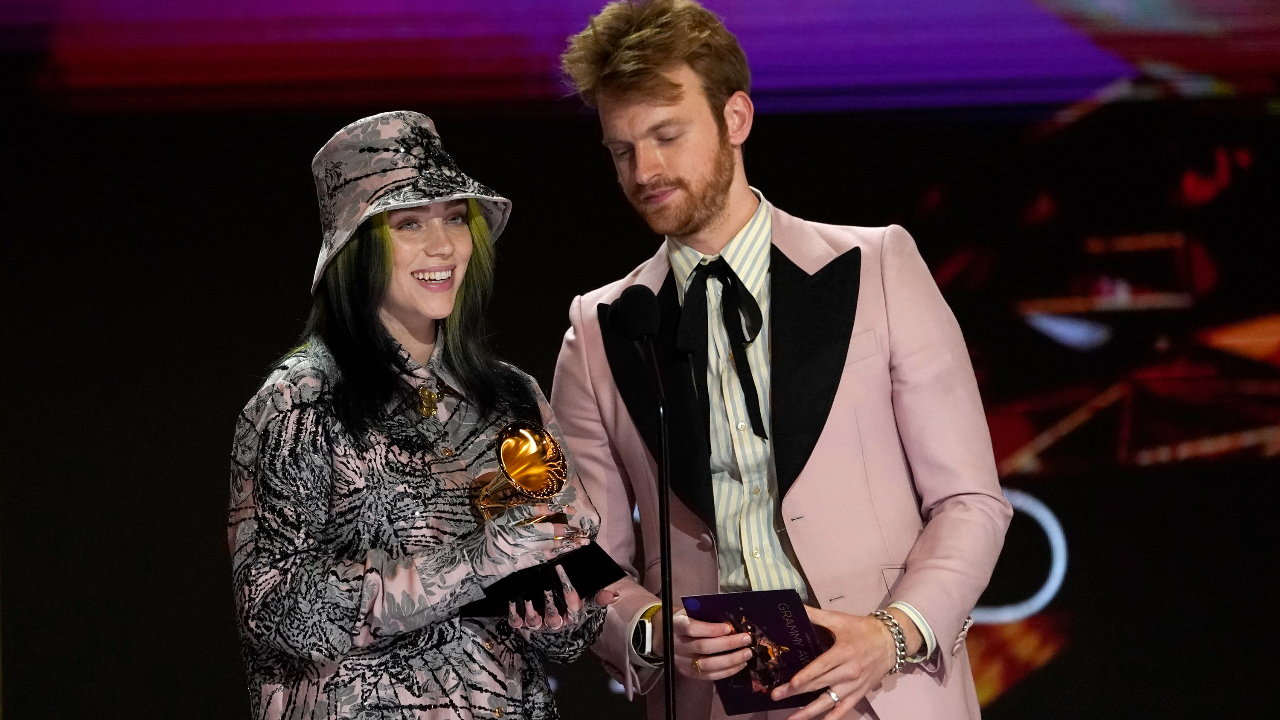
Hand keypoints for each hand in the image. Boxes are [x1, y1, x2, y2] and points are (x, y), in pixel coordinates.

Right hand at [481, 503, 590, 581]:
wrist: (472, 562)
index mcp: (507, 521)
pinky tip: (567, 552)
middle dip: (567, 532)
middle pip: (546, 532)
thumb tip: (543, 510)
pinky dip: (556, 554)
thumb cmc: (485, 538)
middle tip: (583, 531)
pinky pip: (542, 558)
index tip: (570, 509)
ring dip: (567, 544)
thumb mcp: (499, 521)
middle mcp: (515, 536)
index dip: (554, 509)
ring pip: (548, 546)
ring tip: (583, 542)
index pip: (535, 512)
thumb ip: (519, 515)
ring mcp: (519, 551)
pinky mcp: (521, 564)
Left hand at [509, 564, 618, 631]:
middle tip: (546, 587)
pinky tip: (513, 601)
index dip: (568, 589)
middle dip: (550, 604)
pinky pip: (517, 622)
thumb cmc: (567, 604)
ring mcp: (538, 624)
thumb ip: (596, 598)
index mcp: (571, 615)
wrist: (548, 618)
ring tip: (529, 597)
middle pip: (554, 618)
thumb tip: (613, 594)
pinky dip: (514, 613)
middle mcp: (555, 622)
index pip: (572, 605)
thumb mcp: (583, 602)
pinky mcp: (522, 624)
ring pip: (535, 622)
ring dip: (532, 612)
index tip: (560, 567)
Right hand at [654, 610, 754, 680]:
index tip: (729, 627)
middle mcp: (677, 646)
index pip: (692, 628)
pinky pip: (710, 676)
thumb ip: (705, 615)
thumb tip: (732, 619)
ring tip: (747, 653)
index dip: (711, 629)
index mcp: (676, 626)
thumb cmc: (684, 620)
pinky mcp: (689, 673)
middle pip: (703, 647)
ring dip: (731, 660)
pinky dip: (727, 671)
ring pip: (708, 664)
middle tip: (746, 639)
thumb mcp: (689, 612)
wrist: (664, 636)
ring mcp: (683, 662)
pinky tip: (741, 664)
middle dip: (728, 644)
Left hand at [771, 607, 900, 719]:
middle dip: (796, 692)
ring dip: (810, 711)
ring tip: (792, 718)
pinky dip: (833, 717)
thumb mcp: (839, 619)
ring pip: (830, 701)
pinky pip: (845, 709)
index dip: (806, 676)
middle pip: (820, 684)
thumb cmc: (862, 629)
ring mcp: (855, 685)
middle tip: (776, 696)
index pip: (821, 667)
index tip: (791, 684)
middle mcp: (849, 672)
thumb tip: (795, 607)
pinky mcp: (860, 693)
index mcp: (843, 652)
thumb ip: (816, 615)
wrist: (891, 641)